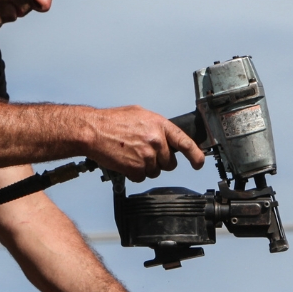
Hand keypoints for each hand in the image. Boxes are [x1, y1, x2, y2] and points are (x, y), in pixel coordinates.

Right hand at [84, 105, 204, 181]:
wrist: (93, 131)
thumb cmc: (112, 121)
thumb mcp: (139, 114)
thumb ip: (156, 126)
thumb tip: (165, 135)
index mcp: (159, 125)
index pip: (185, 142)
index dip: (195, 154)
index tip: (199, 163)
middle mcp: (156, 141)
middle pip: (170, 162)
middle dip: (160, 161)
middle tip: (144, 152)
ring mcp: (147, 156)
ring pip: (155, 171)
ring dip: (145, 167)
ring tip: (131, 153)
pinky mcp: (136, 169)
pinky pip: (142, 177)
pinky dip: (134, 173)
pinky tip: (125, 161)